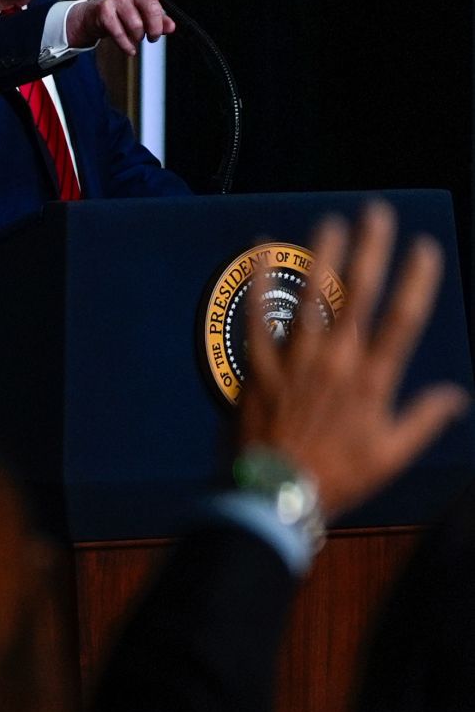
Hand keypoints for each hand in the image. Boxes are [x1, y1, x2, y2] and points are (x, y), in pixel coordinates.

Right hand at [65, 0, 190, 55]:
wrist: (96, 14)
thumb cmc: (127, 13)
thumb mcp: (146, 14)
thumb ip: (161, 20)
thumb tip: (171, 27)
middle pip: (152, 11)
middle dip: (155, 30)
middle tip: (153, 37)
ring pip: (137, 27)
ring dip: (138, 38)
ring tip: (136, 37)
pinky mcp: (105, 10)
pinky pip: (121, 35)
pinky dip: (127, 46)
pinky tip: (130, 49)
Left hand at [238, 201, 469, 519]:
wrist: (275, 499)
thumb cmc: (337, 479)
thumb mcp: (391, 456)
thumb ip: (424, 420)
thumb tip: (458, 396)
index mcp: (372, 382)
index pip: (402, 321)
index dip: (415, 281)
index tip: (423, 248)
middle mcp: (336, 362)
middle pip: (357, 295)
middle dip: (370, 249)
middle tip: (376, 212)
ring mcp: (294, 362)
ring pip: (310, 298)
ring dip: (321, 256)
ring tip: (330, 222)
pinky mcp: (257, 368)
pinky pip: (257, 318)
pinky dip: (258, 284)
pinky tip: (260, 252)